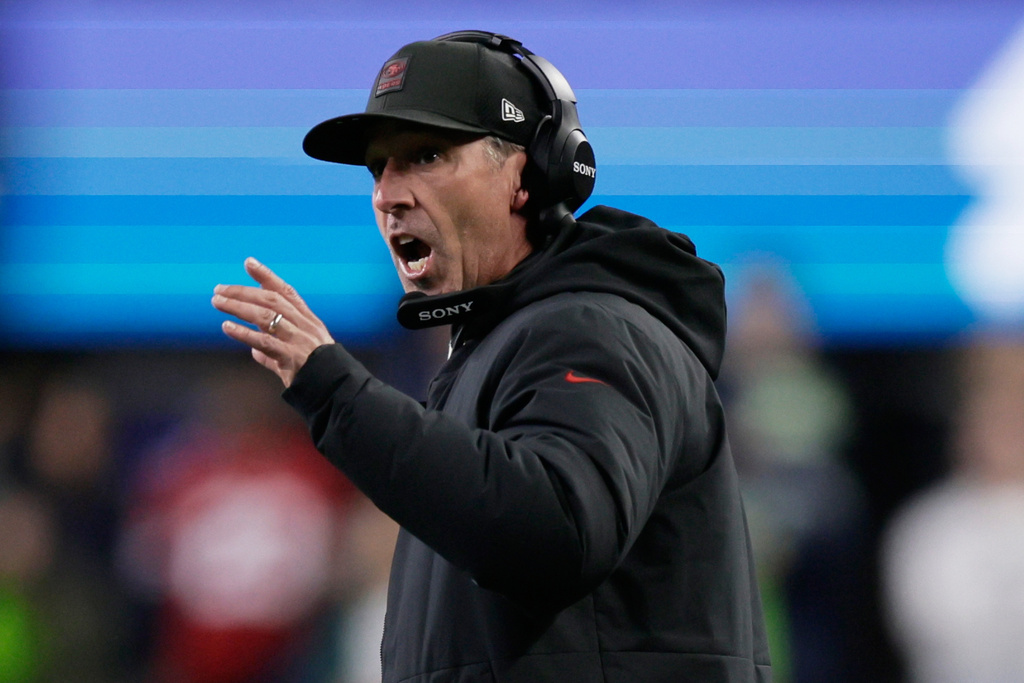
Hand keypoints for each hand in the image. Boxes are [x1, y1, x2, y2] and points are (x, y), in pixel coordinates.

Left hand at [212, 257, 334, 386]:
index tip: (248, 263)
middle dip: (243, 291)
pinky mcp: (291, 357)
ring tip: (218, 303)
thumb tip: (254, 350)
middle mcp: (303, 325)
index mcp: (308, 319)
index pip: (286, 291)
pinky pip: (264, 342)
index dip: (267, 276)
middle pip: (271, 300)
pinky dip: (243, 333)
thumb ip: (274, 349)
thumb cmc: (318, 371)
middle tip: (219, 289)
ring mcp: (298, 339)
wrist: (336, 388)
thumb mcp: (299, 352)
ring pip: (265, 316)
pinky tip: (227, 327)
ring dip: (238, 307)